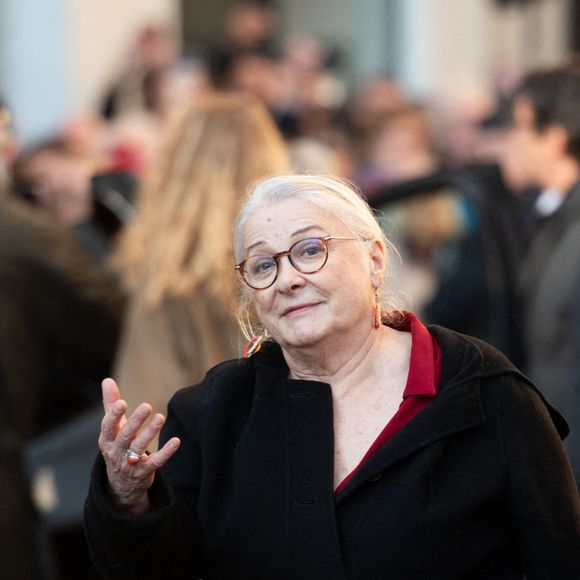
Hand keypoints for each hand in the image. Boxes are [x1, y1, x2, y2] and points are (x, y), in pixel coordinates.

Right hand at [98, 378, 180, 513]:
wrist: (121, 484)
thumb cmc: (118, 446)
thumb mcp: (113, 428)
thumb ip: (111, 404)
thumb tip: (107, 380)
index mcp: (107, 440)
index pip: (107, 427)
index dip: (114, 415)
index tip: (123, 402)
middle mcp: (116, 452)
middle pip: (125, 436)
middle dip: (135, 421)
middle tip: (147, 406)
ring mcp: (130, 464)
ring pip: (139, 448)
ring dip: (150, 433)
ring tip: (160, 417)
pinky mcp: (144, 473)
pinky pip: (155, 462)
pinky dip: (166, 452)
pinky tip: (176, 441)